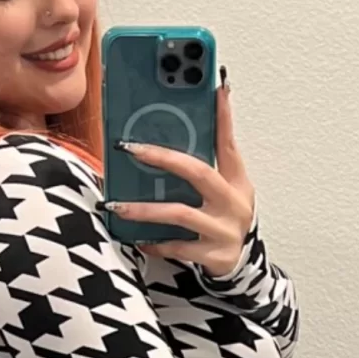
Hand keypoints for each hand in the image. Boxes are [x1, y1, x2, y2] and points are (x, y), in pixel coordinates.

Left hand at [107, 74, 255, 277]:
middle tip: (130, 148)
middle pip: (198, 172)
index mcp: (237, 182)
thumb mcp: (223, 193)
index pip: (228, 144)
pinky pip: (177, 246)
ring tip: (116, 205)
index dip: (223, 117)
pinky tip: (137, 238)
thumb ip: (202, 171)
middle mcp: (234, 203)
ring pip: (180, 213)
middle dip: (162, 158)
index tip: (216, 89)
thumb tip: (165, 141)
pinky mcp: (214, 255)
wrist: (241, 268)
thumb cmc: (223, 222)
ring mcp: (224, 230)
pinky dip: (155, 242)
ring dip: (145, 209)